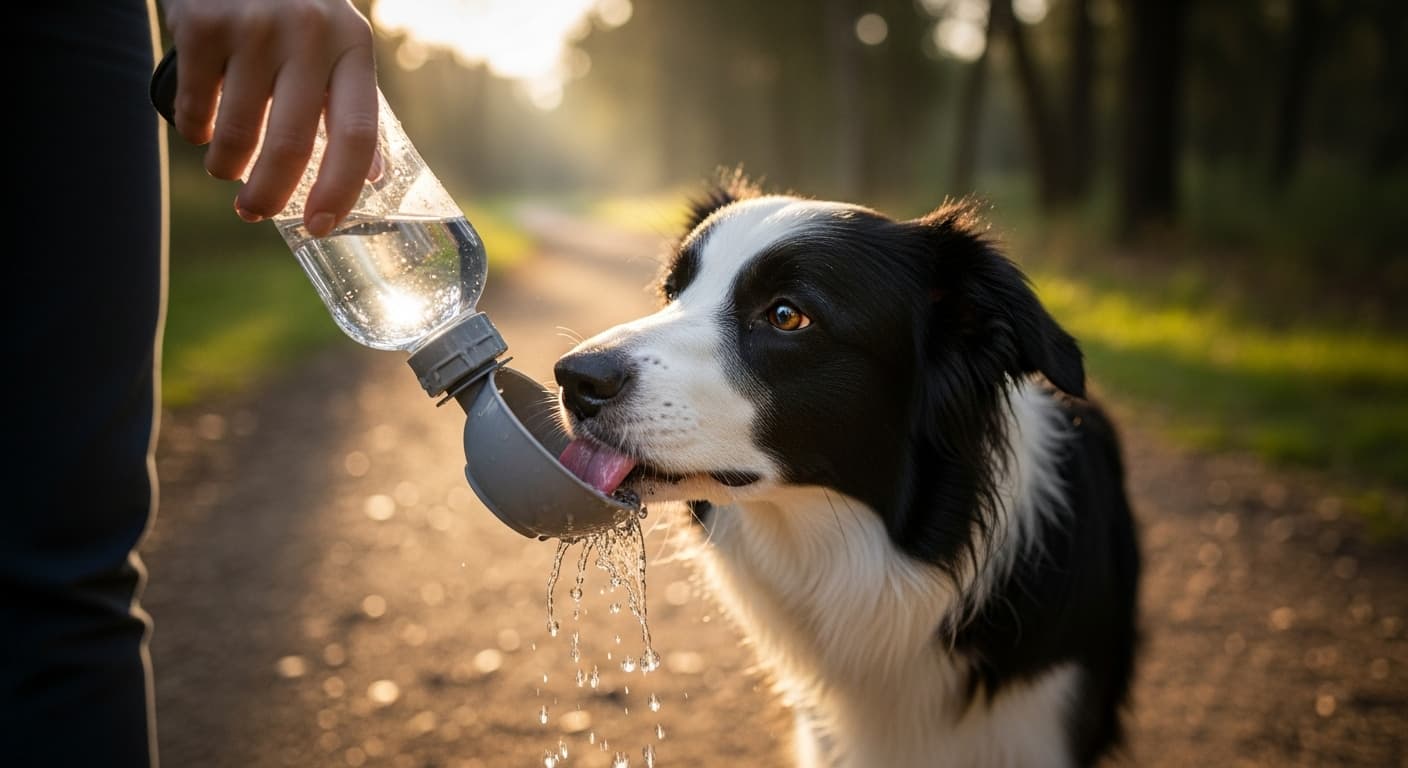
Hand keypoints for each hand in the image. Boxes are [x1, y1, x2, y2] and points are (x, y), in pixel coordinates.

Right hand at [162, 0, 377, 236]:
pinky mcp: (202, 25)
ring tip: (226, 164)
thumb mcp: (336, 43)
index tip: (321, 226)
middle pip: (291, 145)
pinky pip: (194, 110)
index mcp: (352, 46)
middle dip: (268, 196)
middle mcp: (308, 34)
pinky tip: (201, 124)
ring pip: (235, 135)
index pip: (357, 133)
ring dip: (226, 166)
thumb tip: (372, 178)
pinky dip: (194, 131)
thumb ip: (350, 103)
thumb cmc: (292, 10)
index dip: (340, 189)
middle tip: (253, 213)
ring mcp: (253, 27)